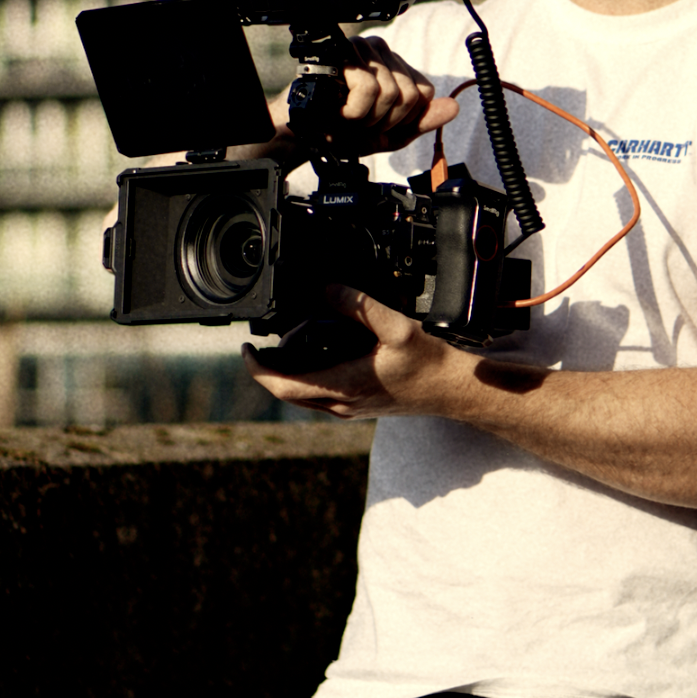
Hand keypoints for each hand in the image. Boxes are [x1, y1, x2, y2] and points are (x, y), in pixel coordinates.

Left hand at [242, 284, 458, 417]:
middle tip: (262, 343)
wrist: (451, 390)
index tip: (245, 349)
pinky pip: (319, 396)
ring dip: (287, 375)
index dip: (257, 369)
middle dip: (269, 368)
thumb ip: (359, 305)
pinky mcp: (357, 407)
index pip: (283, 386)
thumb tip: (327, 288)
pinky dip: (307, 378)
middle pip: (287, 393)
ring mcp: (348, 409)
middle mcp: (341, 404)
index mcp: (343, 386)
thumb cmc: (428, 364)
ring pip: (302, 397)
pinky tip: (317, 356)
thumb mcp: (395, 326)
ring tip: (287, 345)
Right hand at [334, 36, 457, 151]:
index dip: (403, 119)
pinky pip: (368, 89)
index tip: (377, 124)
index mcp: (394, 64)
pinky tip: (338, 109)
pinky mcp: (342, 54)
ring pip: (390, 92)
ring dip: (366, 117)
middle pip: (409, 94)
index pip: (424, 92)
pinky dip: (353, 111)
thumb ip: (422, 120)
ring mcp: (361, 48)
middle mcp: (380, 50)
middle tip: (358, 121)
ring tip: (346, 115)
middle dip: (384, 120)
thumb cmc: (342, 131)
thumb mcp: (390, 133)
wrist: (306, 137)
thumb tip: (454, 107)